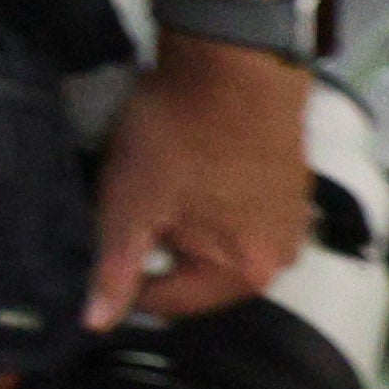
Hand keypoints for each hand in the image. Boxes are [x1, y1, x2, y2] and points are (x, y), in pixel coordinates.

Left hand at [86, 37, 312, 331]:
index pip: (168, 302)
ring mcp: (291, 223)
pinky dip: (211, 203)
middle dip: (160, 250)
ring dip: (185, 225)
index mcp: (245, 275)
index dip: (124, 276)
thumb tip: (96, 323)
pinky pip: (239, 215)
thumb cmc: (177, 137)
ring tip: (159, 186)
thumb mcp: (130, 205)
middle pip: (198, 276)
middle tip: (132, 205)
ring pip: (218, 244)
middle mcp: (280, 259)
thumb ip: (115, 269)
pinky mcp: (291, 189)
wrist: (234, 64)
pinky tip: (190, 173)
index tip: (104, 238)